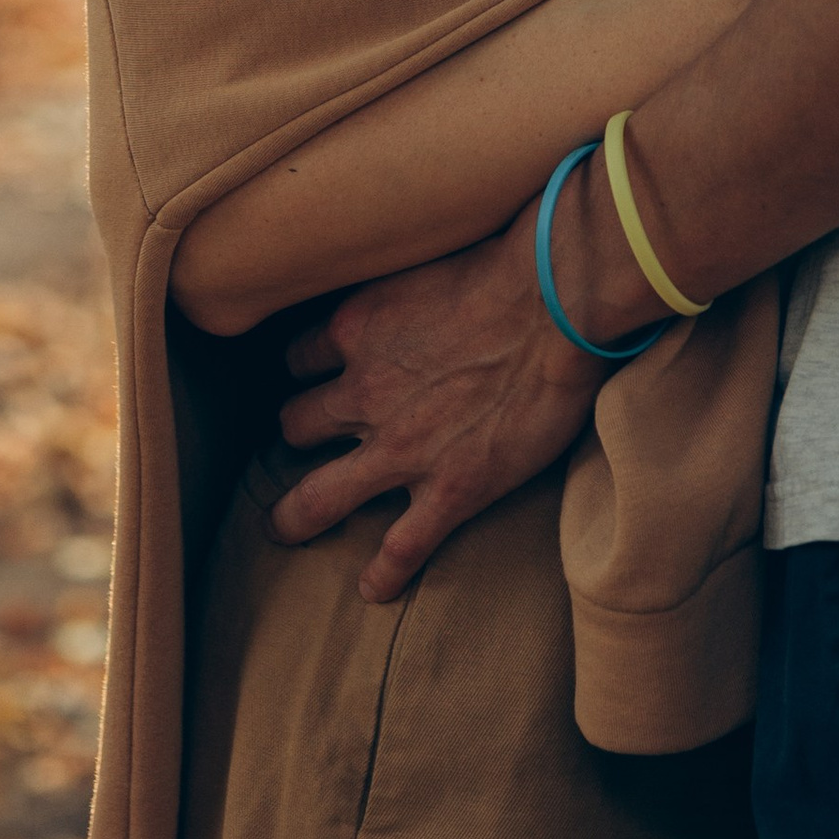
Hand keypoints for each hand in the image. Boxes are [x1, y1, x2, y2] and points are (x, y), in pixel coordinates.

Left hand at [270, 214, 600, 604]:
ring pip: (320, 495)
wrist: (555, 306)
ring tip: (283, 528)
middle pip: (296, 423)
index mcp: (355, 330)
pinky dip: (384, 573)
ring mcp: (402, 449)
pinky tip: (373, 590)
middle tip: (303, 441)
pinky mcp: (450, 490)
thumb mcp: (429, 254)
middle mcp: (364, 394)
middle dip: (297, 433)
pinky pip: (402, 546)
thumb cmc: (504, 266)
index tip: (316, 374)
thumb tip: (407, 248)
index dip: (307, 369)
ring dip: (296, 515)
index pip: (299, 357)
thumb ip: (404, 275)